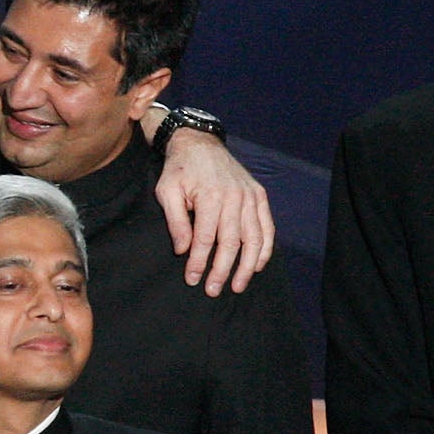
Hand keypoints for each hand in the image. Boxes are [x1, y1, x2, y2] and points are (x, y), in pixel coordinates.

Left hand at [152, 126, 274, 295]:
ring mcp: (250, 197)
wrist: (200, 143)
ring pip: (253, 238)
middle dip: (222, 270)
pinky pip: (266, 226)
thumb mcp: (167, 192)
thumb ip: (176, 221)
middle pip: (231, 242)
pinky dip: (264, 247)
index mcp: (211, 197)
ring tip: (238, 285)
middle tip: (213, 290)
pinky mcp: (259, 195)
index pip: (205, 239)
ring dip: (246, 265)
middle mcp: (235, 198)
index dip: (199, 262)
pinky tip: (256, 265)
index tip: (193, 280)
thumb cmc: (180, 170)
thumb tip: (184, 250)